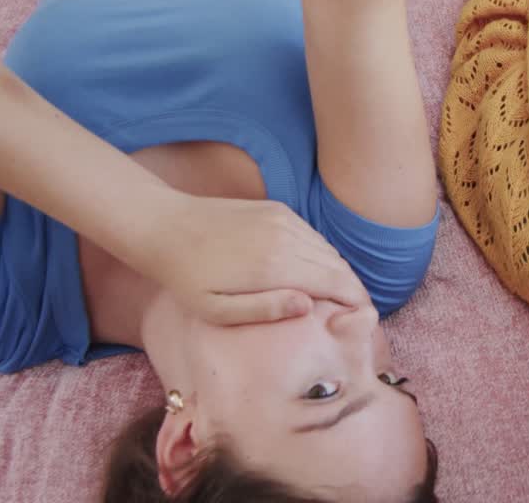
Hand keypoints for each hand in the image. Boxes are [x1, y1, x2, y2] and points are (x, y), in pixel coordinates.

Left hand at [126, 191, 370, 325]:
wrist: (165, 225)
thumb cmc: (186, 277)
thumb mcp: (216, 309)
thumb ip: (265, 310)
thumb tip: (308, 306)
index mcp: (274, 265)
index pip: (336, 282)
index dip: (356, 302)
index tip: (363, 319)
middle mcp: (286, 237)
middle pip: (339, 266)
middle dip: (353, 290)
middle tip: (356, 314)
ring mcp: (283, 220)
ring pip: (329, 249)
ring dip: (339, 273)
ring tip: (339, 298)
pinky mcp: (278, 209)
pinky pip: (313, 235)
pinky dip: (322, 255)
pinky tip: (315, 273)